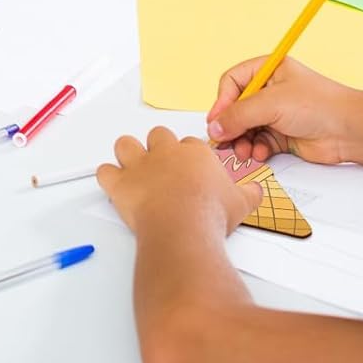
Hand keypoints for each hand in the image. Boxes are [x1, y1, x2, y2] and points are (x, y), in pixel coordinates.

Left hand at [97, 127, 261, 237]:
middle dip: (158, 148)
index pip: (190, 144)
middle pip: (158, 135)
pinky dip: (107, 177)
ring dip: (127, 154)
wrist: (184, 227)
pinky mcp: (121, 184)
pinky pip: (105, 172)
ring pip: (126, 145)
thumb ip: (249, 193)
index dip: (189, 156)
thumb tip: (257, 191)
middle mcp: (166, 153)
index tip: (190, 170)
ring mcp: (141, 166)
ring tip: (133, 168)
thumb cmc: (210, 213)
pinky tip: (114, 185)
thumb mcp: (241, 203)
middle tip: (162, 167)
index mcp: (195, 152)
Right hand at [205, 56, 358, 166]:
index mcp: (268, 70)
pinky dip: (256, 150)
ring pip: (246, 128)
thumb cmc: (319, 105)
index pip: (232, 82)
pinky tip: (261, 154)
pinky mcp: (282, 135)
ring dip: (242, 141)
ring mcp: (276, 114)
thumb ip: (239, 115)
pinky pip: (259, 142)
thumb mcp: (272, 104)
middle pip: (236, 108)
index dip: (222, 102)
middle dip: (230, 126)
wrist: (348, 130)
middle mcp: (270, 90)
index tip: (216, 122)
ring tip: (244, 151)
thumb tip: (214, 127)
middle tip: (224, 142)